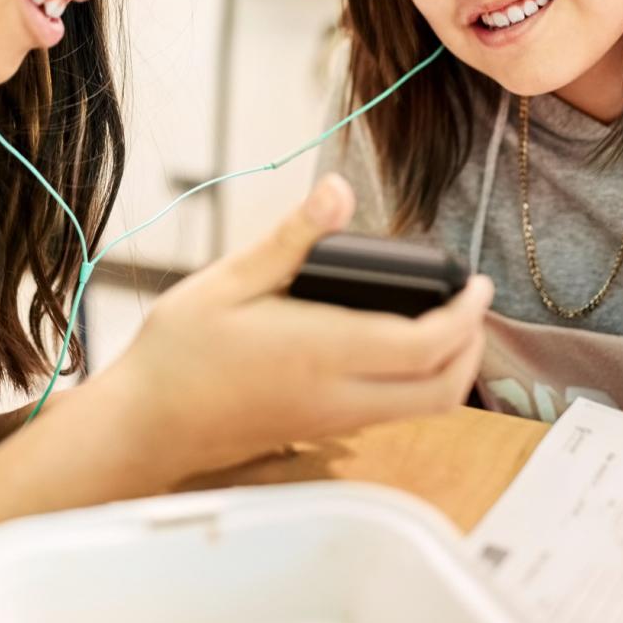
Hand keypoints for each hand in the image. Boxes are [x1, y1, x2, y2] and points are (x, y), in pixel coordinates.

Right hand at [93, 173, 492, 479]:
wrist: (145, 424)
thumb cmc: (178, 352)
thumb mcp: (227, 281)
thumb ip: (291, 239)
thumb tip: (337, 190)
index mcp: (319, 352)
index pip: (423, 344)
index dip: (465, 314)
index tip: (477, 282)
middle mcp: (337, 397)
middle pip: (442, 391)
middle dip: (472, 348)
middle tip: (470, 303)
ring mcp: (332, 422)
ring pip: (423, 409)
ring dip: (450, 368)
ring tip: (443, 318)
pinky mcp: (321, 432)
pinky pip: (393, 414)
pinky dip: (418, 383)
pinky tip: (396, 345)